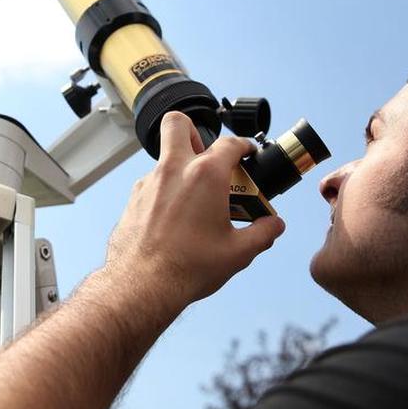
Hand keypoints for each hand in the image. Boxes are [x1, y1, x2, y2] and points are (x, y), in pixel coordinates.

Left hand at [103, 112, 285, 310]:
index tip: (247, 153)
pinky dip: (165, 191)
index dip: (243, 145)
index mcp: (205, 175)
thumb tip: (274, 226)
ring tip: (195, 198)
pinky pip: (151, 183)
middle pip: (178, 124)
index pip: (230, 143)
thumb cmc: (188, 266)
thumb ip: (262, 234)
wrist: (142, 284)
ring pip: (164, 157)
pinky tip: (174, 217)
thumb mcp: (238, 253)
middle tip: (207, 155)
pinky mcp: (133, 199)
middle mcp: (174, 169)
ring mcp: (149, 182)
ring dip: (180, 167)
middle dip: (195, 131)